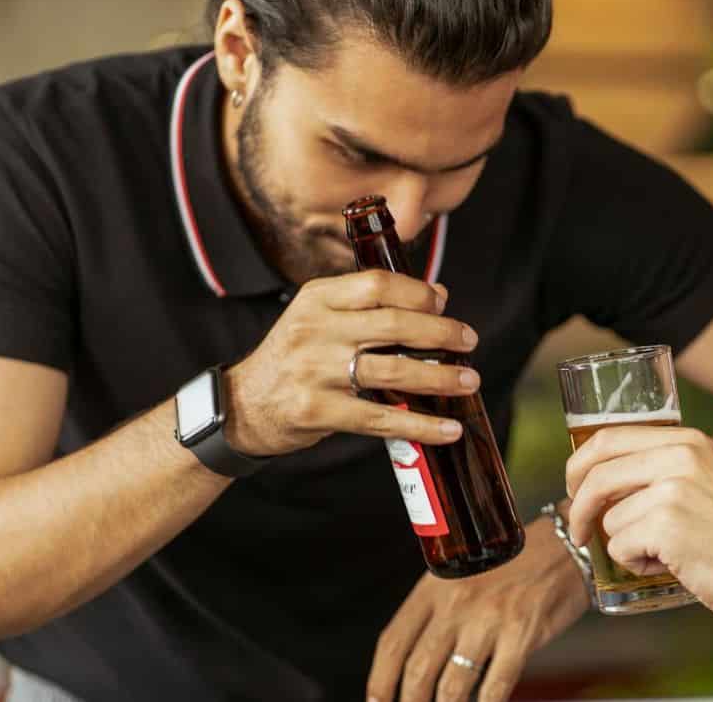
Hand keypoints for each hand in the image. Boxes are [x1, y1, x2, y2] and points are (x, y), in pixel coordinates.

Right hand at [222, 271, 481, 455]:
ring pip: (392, 369)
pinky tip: (447, 428)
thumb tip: (438, 295)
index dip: (418, 293)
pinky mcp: (317, 410)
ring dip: (439, 377)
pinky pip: (380, 418)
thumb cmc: (294, 358)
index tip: (444, 305)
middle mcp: (315, 329)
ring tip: (469, 381)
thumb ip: (371, 305)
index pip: (377, 283)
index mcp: (317, 298)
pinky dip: (419, 424)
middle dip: (440, 333)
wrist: (243, 406)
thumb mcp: (320, 318)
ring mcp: (315, 371)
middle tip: (469, 341)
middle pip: (392, 324)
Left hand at [367, 516, 590, 701]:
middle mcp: (456, 603)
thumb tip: (417, 661)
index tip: (377, 701)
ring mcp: (488, 620)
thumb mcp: (463, 576)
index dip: (379, 681)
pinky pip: (495, 687)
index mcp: (434, 587)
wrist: (565, 545)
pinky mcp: (521, 634)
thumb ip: (438, 612)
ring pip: (452, 686)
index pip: (393, 642)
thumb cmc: (514, 563)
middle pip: (418, 670)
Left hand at [565, 427, 712, 632]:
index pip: (609, 437)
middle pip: (596, 472)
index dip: (580, 464)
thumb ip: (665, 469)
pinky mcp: (667, 524)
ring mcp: (673, 488)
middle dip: (577, 503)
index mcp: (688, 440)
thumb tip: (601, 479)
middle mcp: (680, 456)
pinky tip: (671, 566)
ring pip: (608, 517)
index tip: (574, 487)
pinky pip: (620, 546)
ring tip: (665, 554)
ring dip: (625, 544)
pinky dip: (637, 564)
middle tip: (579, 528)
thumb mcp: (709, 481)